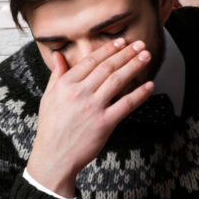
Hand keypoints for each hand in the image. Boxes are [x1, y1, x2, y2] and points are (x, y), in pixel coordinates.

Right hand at [26, 39, 153, 197]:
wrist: (54, 157)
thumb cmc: (51, 128)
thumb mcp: (48, 98)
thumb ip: (56, 75)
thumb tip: (58, 55)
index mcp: (66, 85)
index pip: (91, 61)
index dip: (108, 49)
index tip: (121, 42)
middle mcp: (79, 93)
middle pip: (107, 67)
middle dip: (126, 53)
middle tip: (140, 44)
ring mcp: (93, 108)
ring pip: (117, 81)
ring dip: (134, 66)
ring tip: (146, 57)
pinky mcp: (104, 124)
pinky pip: (126, 105)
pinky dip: (139, 94)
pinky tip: (149, 85)